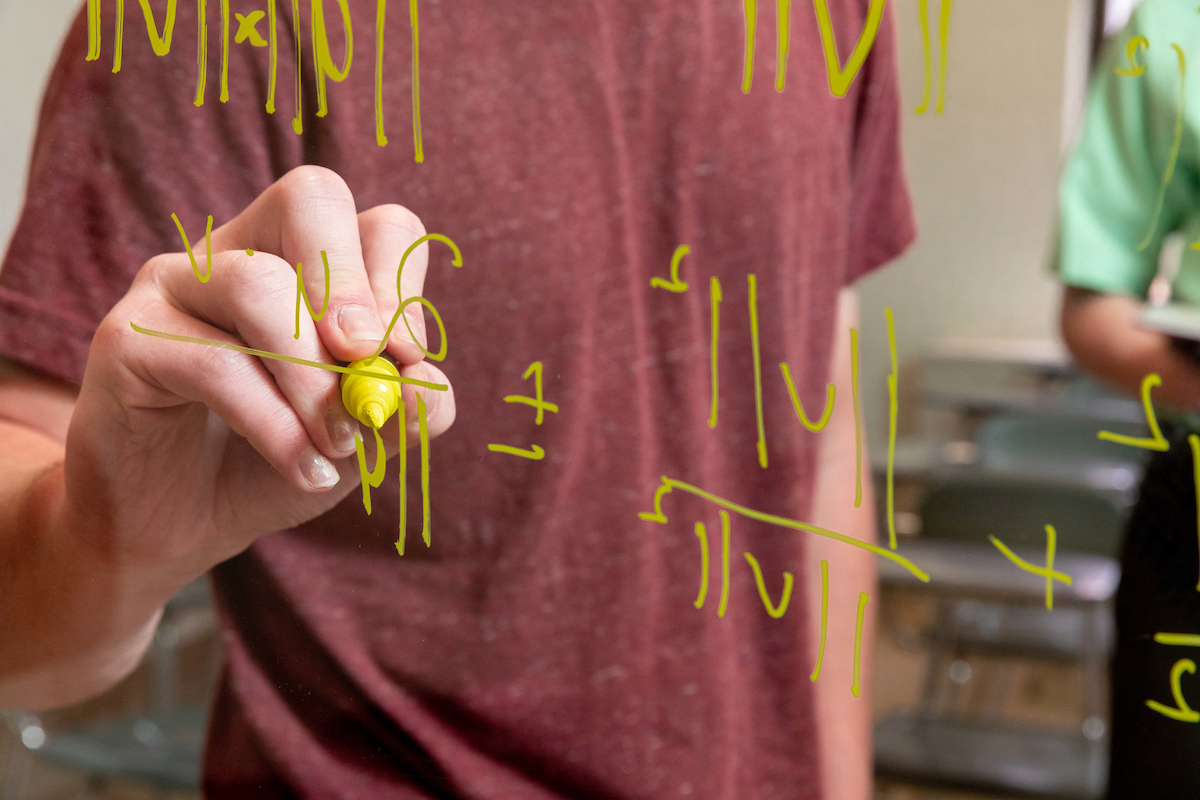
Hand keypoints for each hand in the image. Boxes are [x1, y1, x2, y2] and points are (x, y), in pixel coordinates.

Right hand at [66, 166, 455, 585]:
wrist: (181, 527)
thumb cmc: (277, 463)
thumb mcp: (362, 441)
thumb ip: (405, 410)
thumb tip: (427, 383)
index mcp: (307, 263)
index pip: (377, 225)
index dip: (403, 284)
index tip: (409, 360)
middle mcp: (240, 251)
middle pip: (309, 199)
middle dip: (353, 285)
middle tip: (367, 361)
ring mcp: (175, 283)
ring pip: (257, 285)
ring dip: (312, 376)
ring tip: (337, 444)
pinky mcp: (126, 336)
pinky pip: (214, 362)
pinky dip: (273, 423)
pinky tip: (303, 470)